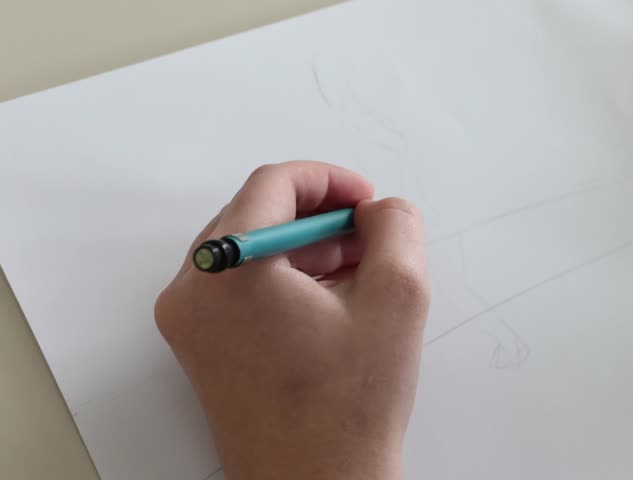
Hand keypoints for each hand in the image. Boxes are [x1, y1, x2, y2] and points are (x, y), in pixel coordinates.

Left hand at [155, 161, 429, 479]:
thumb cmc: (348, 410)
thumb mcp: (398, 299)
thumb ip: (396, 227)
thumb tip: (378, 209)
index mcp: (229, 271)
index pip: (273, 184)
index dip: (328, 180)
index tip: (366, 200)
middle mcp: (193, 291)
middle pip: (256, 214)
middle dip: (320, 217)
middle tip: (369, 237)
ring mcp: (189, 322)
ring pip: (249, 249)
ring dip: (305, 248)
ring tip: (358, 271)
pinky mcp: (200, 346)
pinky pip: (240, 286)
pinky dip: (285, 278)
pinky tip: (330, 300)